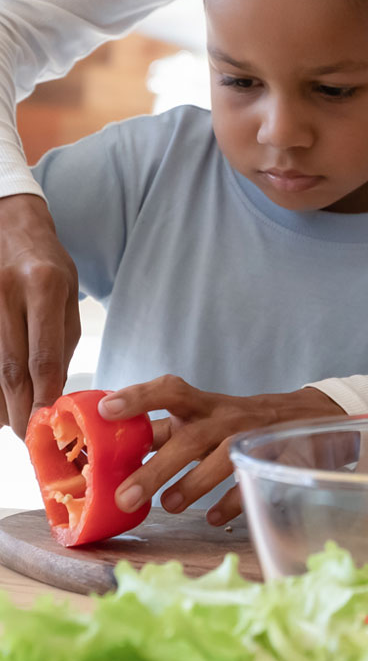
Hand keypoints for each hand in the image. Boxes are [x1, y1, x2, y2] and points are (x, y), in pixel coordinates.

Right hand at [0, 194, 80, 435]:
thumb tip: (56, 390)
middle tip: (30, 436)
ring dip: (1, 402)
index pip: (43, 354)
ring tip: (14, 422)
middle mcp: (8, 294)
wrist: (11, 225)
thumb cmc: (47, 263)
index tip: (50, 422)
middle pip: (10, 368)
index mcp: (44, 287)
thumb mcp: (68, 294)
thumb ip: (61, 341)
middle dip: (20, 408)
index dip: (45, 394)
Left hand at [98, 375, 342, 523]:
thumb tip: (105, 456)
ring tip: (169, 506)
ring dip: (194, 482)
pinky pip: (254, 479)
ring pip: (224, 457)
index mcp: (204, 405)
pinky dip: (232, 501)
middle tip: (125, 496)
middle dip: (158, 467)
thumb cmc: (235, 422)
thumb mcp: (201, 418)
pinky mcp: (276, 456)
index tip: (106, 409)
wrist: (303, 416)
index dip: (139, 398)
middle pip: (191, 438)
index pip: (170, 391)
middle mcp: (227, 417)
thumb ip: (161, 432)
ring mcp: (253, 436)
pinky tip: (213, 518)